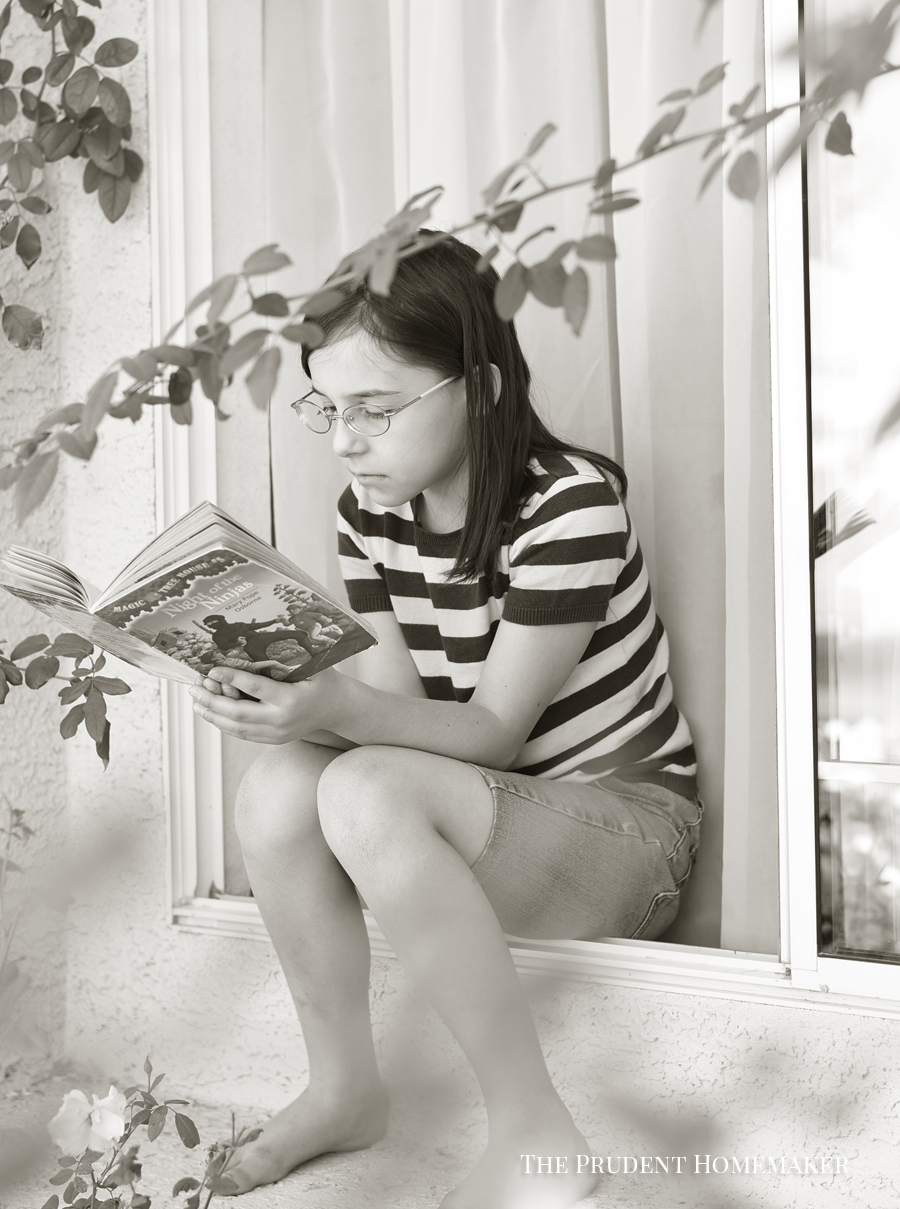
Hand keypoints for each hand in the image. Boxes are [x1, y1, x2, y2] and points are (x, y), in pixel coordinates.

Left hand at [189, 666, 348, 743]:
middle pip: (239, 714)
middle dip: (213, 700)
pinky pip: (243, 734)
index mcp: (292, 699)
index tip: (212, 670)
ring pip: (237, 728)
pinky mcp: (273, 740)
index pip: (255, 689)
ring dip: (213, 714)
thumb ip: (289, 656)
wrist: (337, 709)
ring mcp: (277, 734)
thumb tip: (258, 640)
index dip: (231, 679)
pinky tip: (211, 713)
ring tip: (196, 700)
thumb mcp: (312, 665)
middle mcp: (282, 720)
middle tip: (195, 687)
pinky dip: (224, 724)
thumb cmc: (323, 681)